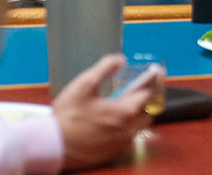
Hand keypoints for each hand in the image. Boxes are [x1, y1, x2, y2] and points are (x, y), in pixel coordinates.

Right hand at [53, 54, 164, 169]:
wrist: (54, 146)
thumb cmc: (67, 117)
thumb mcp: (84, 84)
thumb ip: (105, 68)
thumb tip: (120, 59)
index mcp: (125, 111)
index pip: (149, 92)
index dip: (154, 79)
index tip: (157, 71)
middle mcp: (129, 129)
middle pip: (149, 109)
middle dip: (148, 96)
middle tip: (143, 85)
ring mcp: (123, 142)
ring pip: (141, 124)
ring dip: (140, 111)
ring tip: (129, 101)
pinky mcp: (115, 151)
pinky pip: (131, 136)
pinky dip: (130, 125)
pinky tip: (117, 119)